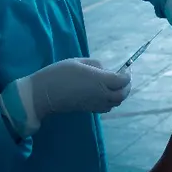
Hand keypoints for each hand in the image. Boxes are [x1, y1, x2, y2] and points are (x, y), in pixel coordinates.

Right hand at [9, 58, 130, 135]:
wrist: (45, 94)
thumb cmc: (60, 74)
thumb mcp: (78, 62)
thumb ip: (96, 65)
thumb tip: (105, 70)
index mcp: (101, 80)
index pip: (122, 80)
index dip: (127, 75)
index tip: (126, 69)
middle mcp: (102, 94)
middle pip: (122, 94)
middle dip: (126, 86)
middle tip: (125, 79)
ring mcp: (97, 104)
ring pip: (116, 102)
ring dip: (119, 95)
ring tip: (115, 86)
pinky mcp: (90, 110)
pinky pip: (107, 107)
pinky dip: (111, 101)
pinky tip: (105, 94)